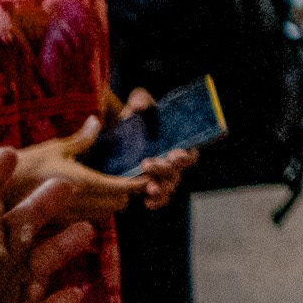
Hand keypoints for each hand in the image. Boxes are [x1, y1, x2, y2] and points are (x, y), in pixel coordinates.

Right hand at [12, 120, 144, 221]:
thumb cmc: (23, 165)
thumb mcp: (55, 148)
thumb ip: (82, 139)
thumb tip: (97, 121)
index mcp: (82, 182)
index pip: (122, 188)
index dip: (137, 182)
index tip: (145, 174)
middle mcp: (78, 203)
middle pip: (118, 205)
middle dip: (126, 193)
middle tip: (126, 177)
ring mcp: (68, 217)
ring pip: (104, 215)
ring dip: (110, 203)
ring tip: (108, 186)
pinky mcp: (57, 224)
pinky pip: (86, 219)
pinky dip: (94, 210)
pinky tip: (87, 196)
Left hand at [112, 92, 193, 210]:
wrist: (112, 136)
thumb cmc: (132, 119)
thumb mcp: (135, 104)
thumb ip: (140, 100)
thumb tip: (142, 105)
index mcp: (174, 142)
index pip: (190, 152)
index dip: (186, 156)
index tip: (176, 154)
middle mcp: (170, 161)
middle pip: (177, 171)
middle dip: (165, 170)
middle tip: (147, 164)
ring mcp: (159, 175)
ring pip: (168, 187)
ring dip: (161, 189)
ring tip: (149, 188)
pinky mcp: (145, 186)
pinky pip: (157, 199)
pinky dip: (156, 202)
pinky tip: (147, 202)